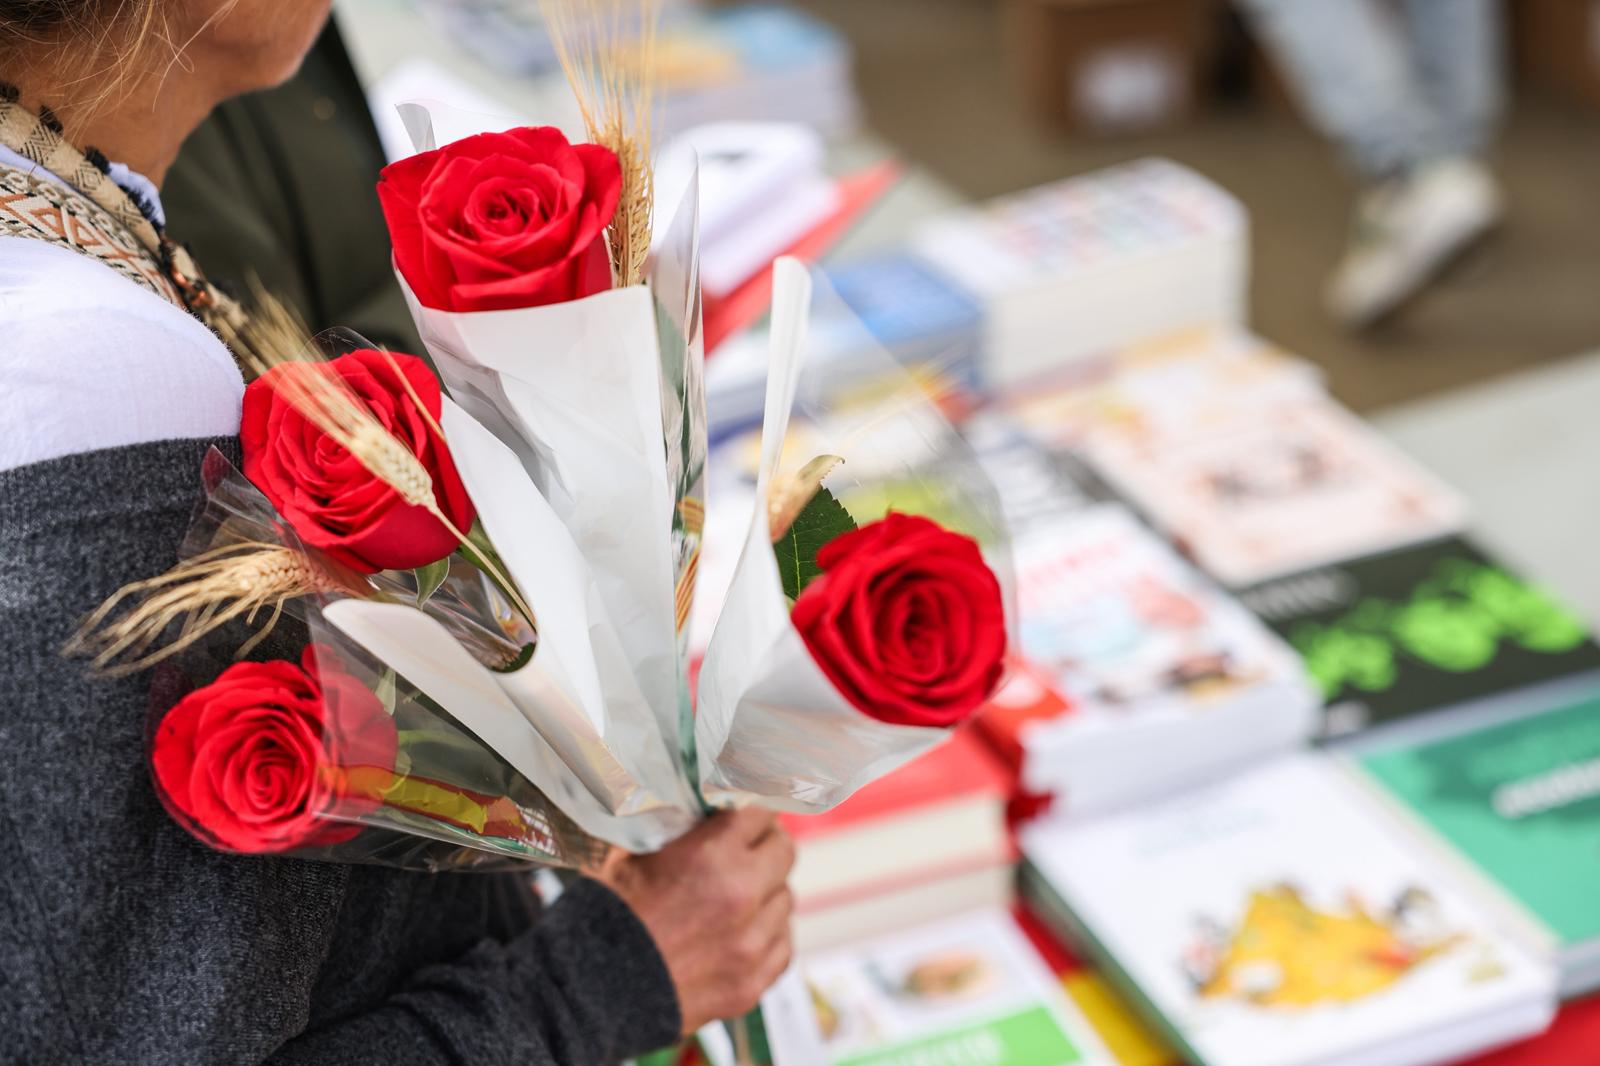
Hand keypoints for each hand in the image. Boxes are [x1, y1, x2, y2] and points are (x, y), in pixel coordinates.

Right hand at [596, 808, 795, 1034]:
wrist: (586, 996)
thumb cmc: (603, 916)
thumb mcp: (630, 851)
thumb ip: (674, 824)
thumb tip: (699, 802)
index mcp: (711, 854)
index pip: (761, 810)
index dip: (752, 808)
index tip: (746, 812)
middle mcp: (741, 895)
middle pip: (784, 850)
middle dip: (765, 844)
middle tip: (746, 849)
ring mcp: (750, 944)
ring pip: (786, 898)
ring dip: (766, 892)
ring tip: (737, 897)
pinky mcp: (751, 983)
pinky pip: (782, 944)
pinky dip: (767, 935)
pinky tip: (742, 933)